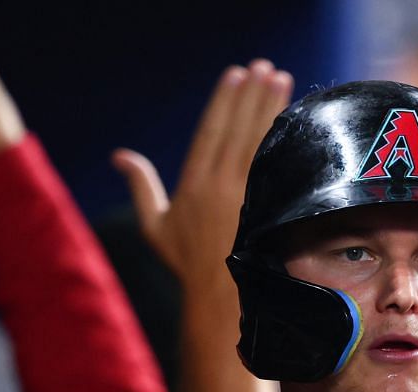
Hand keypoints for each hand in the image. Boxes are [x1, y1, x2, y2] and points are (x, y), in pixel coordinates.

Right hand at [113, 61, 292, 290]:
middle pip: (240, 129)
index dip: (224, 101)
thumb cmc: (187, 262)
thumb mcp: (155, 225)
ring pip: (262, 142)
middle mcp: (221, 184)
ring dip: (273, 109)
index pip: (211, 131)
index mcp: (194, 183)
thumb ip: (141, 187)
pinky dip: (287, 142)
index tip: (235, 75)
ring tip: (284, 81)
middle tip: (267, 69)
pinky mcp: (269, 208)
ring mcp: (248, 196)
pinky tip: (297, 122)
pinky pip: (279, 167)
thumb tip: (120, 156)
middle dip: (253, 96)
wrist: (221, 296)